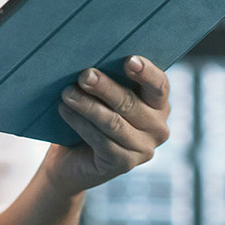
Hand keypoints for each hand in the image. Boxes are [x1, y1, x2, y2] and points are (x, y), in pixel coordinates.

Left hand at [42, 55, 170, 195]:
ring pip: (114, 123)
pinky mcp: (124, 164)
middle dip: (106, 87)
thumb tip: (89, 61)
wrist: (72, 157)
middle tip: (85, 75)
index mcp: (158, 103)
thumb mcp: (102, 93)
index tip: (129, 60)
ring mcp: (143, 149)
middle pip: (131, 103)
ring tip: (67, 93)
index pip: (159, 85)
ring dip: (88, 106)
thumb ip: (105, 77)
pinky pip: (102, 141)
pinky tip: (65, 110)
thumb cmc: (90, 113)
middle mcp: (157, 127)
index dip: (146, 72)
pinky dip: (81, 123)